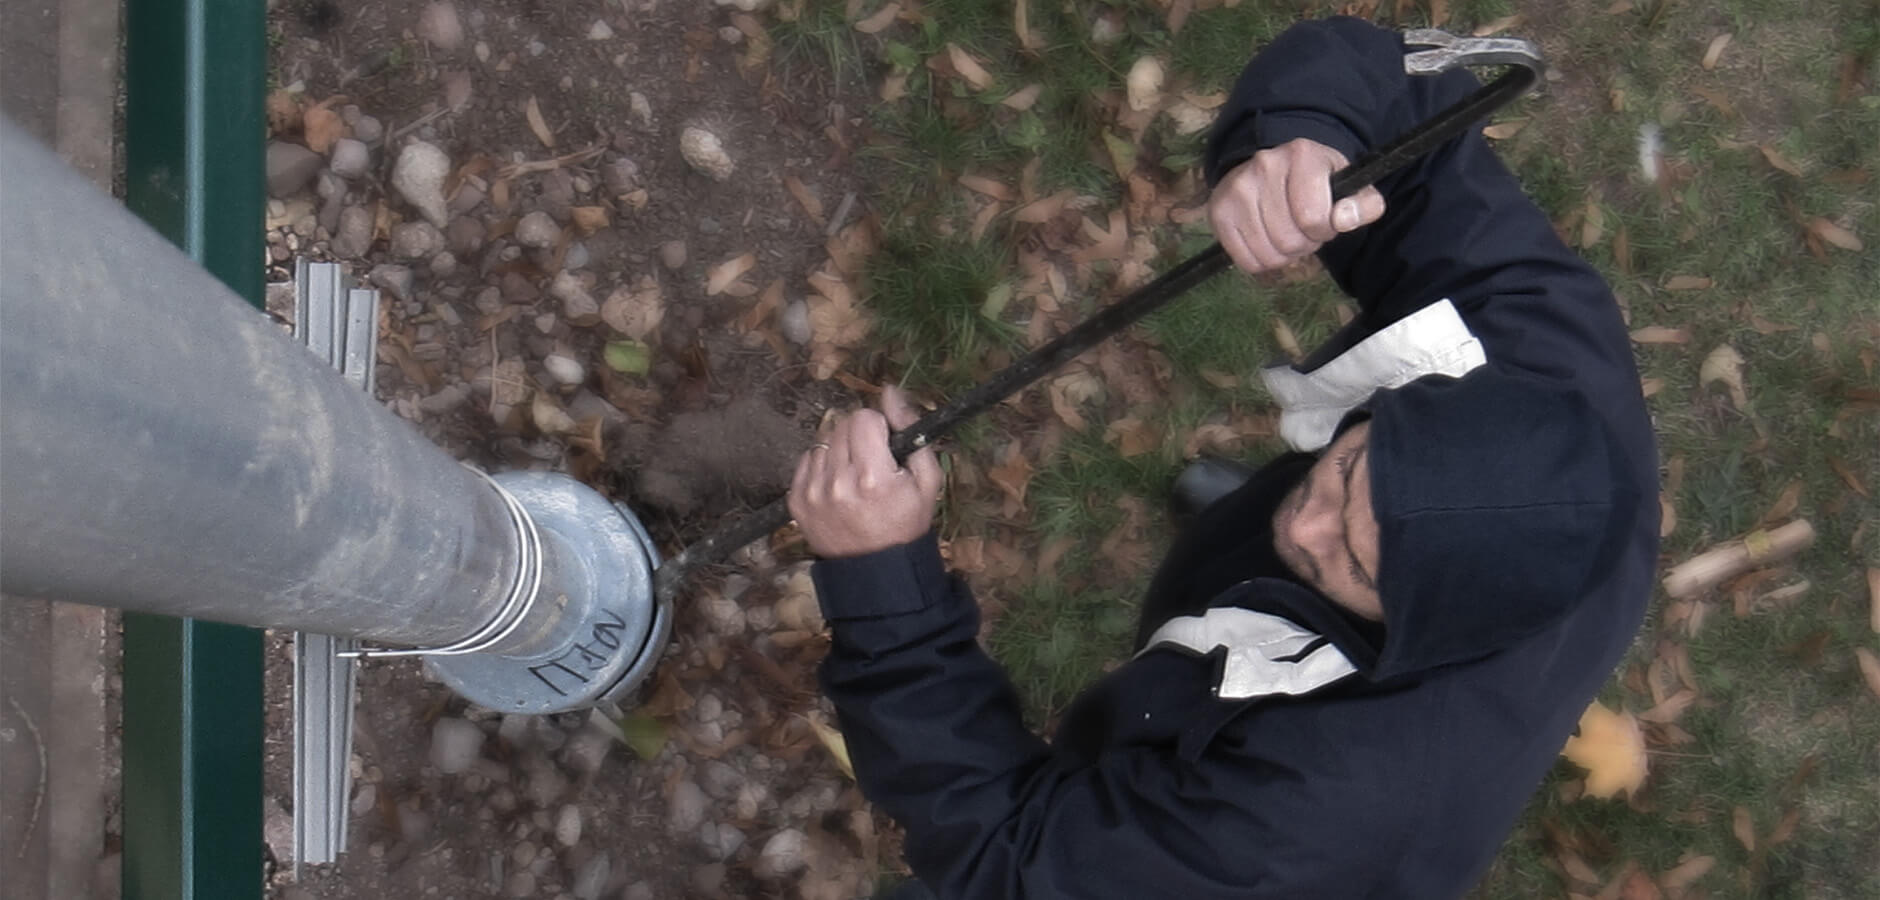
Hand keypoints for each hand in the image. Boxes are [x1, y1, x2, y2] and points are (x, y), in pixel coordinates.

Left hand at [789, 385, 943, 558]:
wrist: (876, 570)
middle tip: (872, 462)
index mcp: (872, 477)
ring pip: (824, 442)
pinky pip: (807, 461)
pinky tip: (838, 487)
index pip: (864, 418)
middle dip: (859, 437)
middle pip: (842, 426)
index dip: (878, 426)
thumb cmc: (905, 524)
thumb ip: (911, 430)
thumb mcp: (927, 481)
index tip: (885, 445)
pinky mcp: (796, 501)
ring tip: (854, 479)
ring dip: (840, 452)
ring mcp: (812, 492)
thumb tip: (890, 391)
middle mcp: (837, 482)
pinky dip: (823, 468)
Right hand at [1208, 138, 1386, 273]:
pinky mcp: (1218, 211)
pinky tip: (1266, 240)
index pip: (1313, 218)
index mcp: (1302, 154)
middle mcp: (1264, 165)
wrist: (1273, 167)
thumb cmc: (1317, 181)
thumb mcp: (1348, 187)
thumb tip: (1343, 220)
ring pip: (1267, 254)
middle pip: (1289, 240)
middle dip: (1303, 244)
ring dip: (1283, 255)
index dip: (1324, 230)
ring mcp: (1236, 188)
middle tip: (1303, 229)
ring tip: (1285, 233)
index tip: (1324, 222)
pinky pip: (1246, 261)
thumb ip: (1363, 204)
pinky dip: (1261, 261)